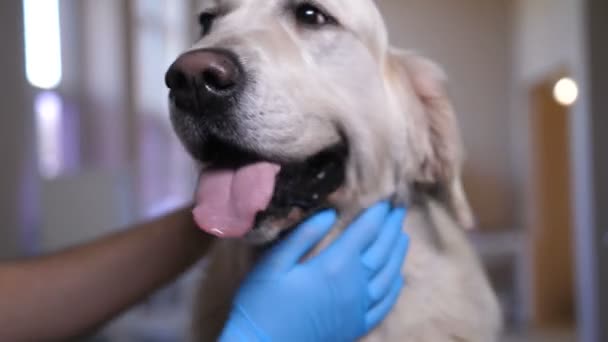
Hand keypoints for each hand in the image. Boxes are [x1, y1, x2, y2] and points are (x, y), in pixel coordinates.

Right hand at [220, 202, 409, 340]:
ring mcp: (358, 308)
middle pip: (382, 251)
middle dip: (392, 228)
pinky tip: (398, 277)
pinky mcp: (357, 326)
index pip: (364, 233)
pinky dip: (395, 288)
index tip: (386, 200)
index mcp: (334, 265)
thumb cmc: (262, 303)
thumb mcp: (274, 263)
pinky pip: (385, 305)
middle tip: (400, 211)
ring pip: (389, 276)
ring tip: (403, 237)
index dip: (377, 215)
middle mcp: (354, 286)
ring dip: (398, 254)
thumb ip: (304, 236)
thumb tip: (331, 213)